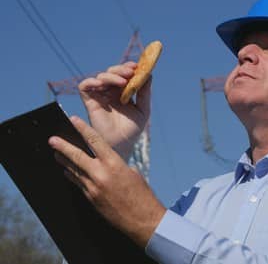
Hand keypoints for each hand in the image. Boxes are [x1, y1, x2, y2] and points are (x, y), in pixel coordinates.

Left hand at [49, 116, 165, 247]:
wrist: (142, 219)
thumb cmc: (142, 195)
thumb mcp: (132, 173)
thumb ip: (117, 165)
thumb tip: (106, 162)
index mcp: (114, 164)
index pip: (95, 141)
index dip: (82, 129)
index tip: (73, 120)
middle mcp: (101, 174)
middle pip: (76, 156)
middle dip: (62, 146)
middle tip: (52, 140)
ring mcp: (93, 188)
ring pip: (73, 171)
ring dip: (64, 161)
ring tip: (55, 154)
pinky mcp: (90, 199)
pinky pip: (78, 184)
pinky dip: (72, 176)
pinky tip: (67, 172)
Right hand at [78, 62, 150, 158]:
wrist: (121, 144)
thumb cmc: (132, 129)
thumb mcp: (143, 109)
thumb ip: (145, 93)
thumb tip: (149, 74)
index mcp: (123, 93)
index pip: (124, 74)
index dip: (129, 68)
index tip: (137, 66)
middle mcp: (110, 93)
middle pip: (112, 72)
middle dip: (121, 69)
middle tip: (130, 71)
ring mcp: (99, 96)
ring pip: (100, 77)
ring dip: (111, 75)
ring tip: (122, 82)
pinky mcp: (89, 102)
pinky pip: (85, 86)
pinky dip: (92, 81)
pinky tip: (102, 84)